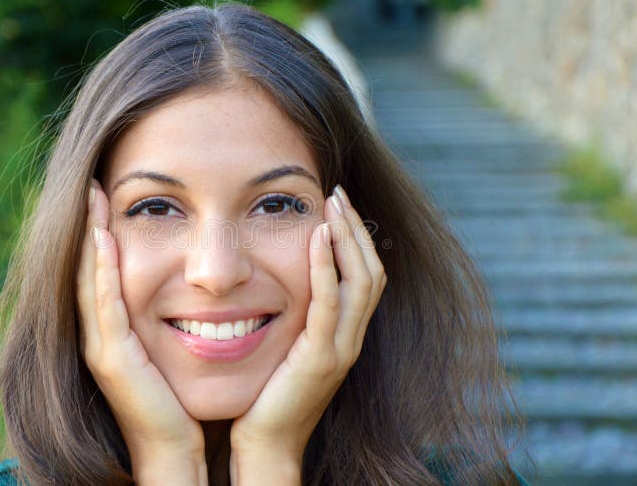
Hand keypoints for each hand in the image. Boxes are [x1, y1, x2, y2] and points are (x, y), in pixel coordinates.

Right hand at [76, 178, 206, 485]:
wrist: (172, 447)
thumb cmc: (178, 399)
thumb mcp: (171, 346)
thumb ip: (170, 315)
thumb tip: (193, 286)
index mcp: (114, 329)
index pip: (102, 270)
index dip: (100, 232)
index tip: (106, 195)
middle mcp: (100, 334)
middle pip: (88, 268)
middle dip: (89, 225)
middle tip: (92, 185)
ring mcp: (101, 346)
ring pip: (90, 279)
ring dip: (90, 237)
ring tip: (93, 198)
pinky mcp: (112, 358)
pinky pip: (105, 305)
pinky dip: (103, 270)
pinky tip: (105, 239)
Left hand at [229, 184, 386, 483]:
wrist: (264, 442)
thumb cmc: (267, 393)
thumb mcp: (288, 346)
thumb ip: (295, 315)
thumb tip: (278, 278)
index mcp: (345, 334)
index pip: (365, 276)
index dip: (357, 238)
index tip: (337, 205)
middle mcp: (351, 339)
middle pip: (371, 271)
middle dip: (357, 228)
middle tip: (338, 193)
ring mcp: (341, 349)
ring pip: (361, 281)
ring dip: (348, 238)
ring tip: (333, 204)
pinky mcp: (321, 357)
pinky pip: (330, 302)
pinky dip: (327, 266)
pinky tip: (318, 238)